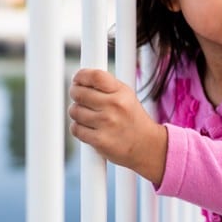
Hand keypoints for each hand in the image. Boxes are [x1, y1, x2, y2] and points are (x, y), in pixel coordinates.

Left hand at [68, 68, 167, 186]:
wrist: (146, 145)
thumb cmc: (131, 118)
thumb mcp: (125, 95)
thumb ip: (105, 85)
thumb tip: (79, 78)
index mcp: (121, 92)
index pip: (95, 76)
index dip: (81, 75)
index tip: (77, 79)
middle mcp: (115, 106)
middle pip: (79, 93)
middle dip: (75, 94)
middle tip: (78, 97)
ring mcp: (107, 123)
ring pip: (74, 111)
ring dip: (76, 112)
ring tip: (87, 115)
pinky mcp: (100, 140)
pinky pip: (76, 128)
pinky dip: (78, 128)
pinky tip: (88, 128)